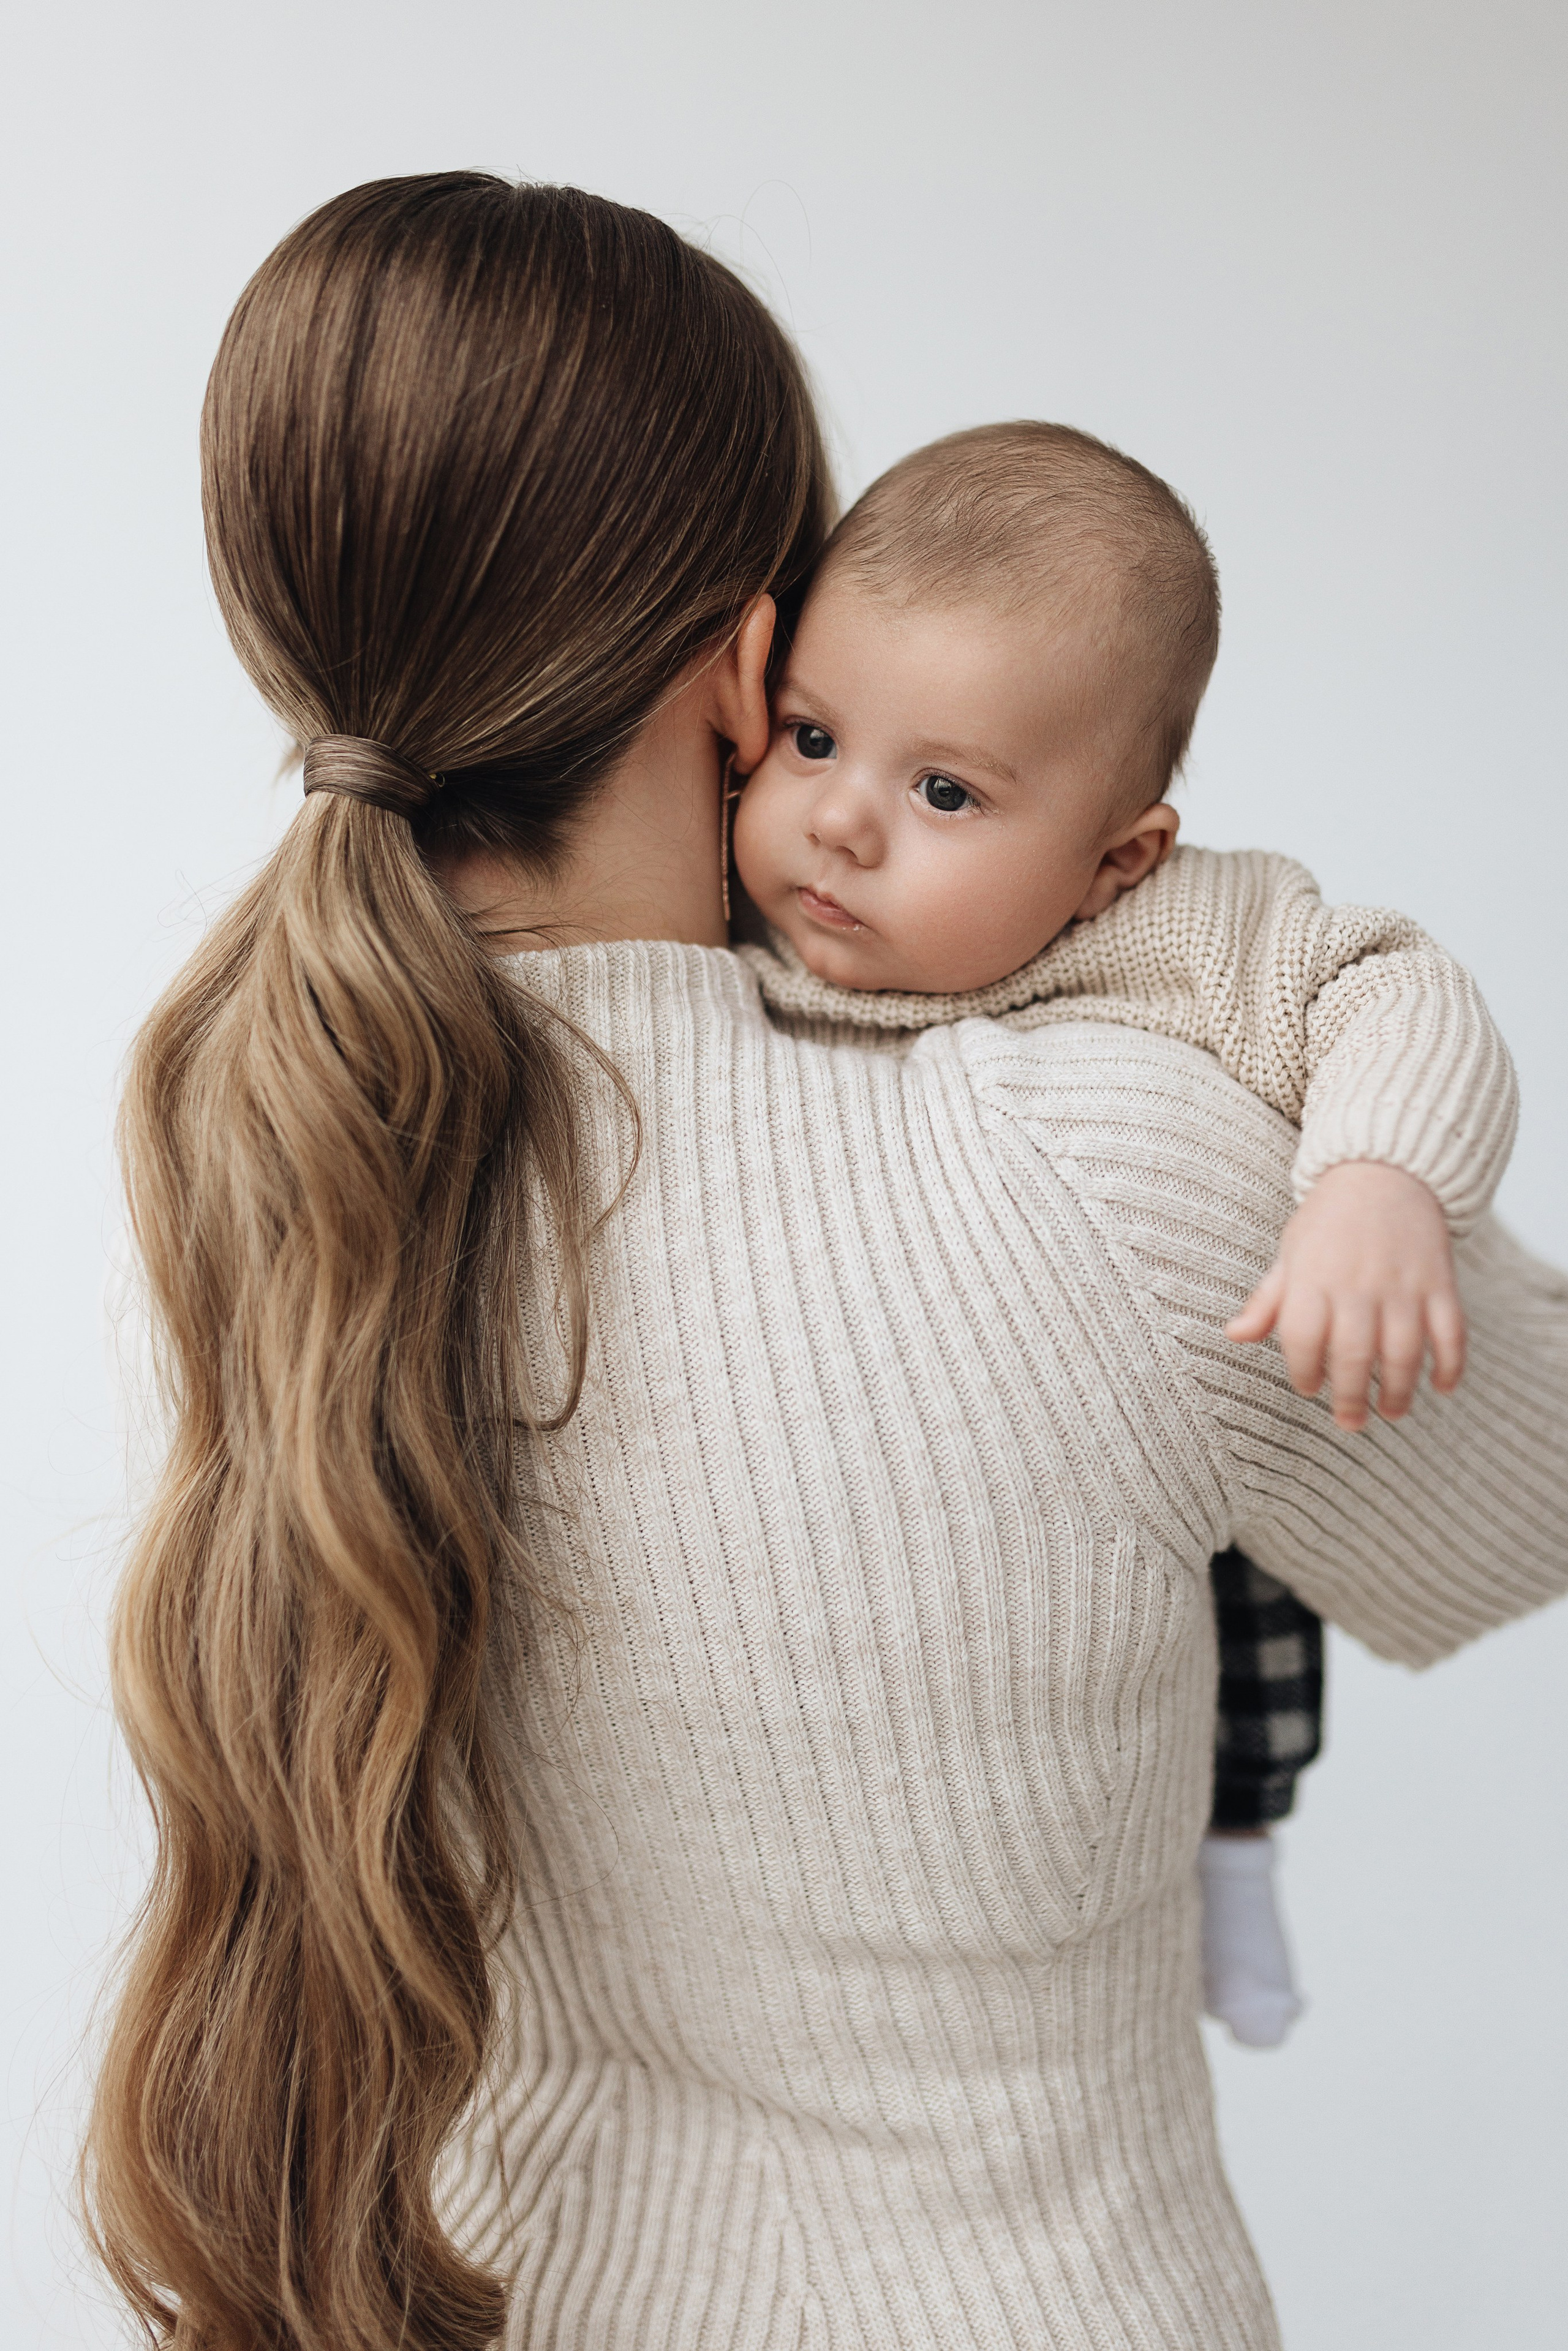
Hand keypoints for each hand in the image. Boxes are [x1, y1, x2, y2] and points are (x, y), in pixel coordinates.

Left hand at [1225, 1161, 1465, 1431]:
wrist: (1384, 1171)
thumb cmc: (1328, 1220)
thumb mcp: (1290, 1254)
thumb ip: (1268, 1301)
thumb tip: (1233, 1336)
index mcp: (1313, 1279)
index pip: (1303, 1339)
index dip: (1304, 1372)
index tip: (1309, 1387)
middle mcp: (1357, 1285)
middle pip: (1354, 1356)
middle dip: (1351, 1398)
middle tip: (1351, 1423)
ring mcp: (1403, 1285)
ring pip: (1404, 1352)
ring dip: (1400, 1392)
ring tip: (1392, 1413)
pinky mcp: (1440, 1282)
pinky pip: (1451, 1332)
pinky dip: (1450, 1364)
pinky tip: (1442, 1388)